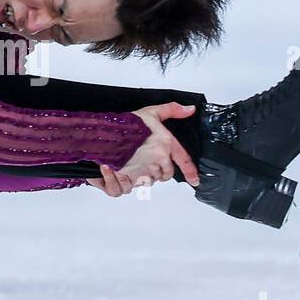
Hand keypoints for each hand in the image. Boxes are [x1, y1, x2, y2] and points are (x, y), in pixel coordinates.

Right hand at [85, 102, 200, 195]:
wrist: (105, 132)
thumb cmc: (126, 123)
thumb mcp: (151, 111)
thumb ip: (172, 110)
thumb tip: (190, 110)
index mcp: (166, 144)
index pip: (184, 161)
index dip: (190, 172)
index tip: (195, 180)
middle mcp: (157, 160)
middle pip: (163, 175)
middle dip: (155, 171)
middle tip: (141, 161)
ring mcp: (143, 172)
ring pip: (146, 182)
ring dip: (138, 176)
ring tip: (127, 163)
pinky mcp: (128, 179)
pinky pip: (127, 189)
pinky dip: (120, 185)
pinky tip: (116, 176)